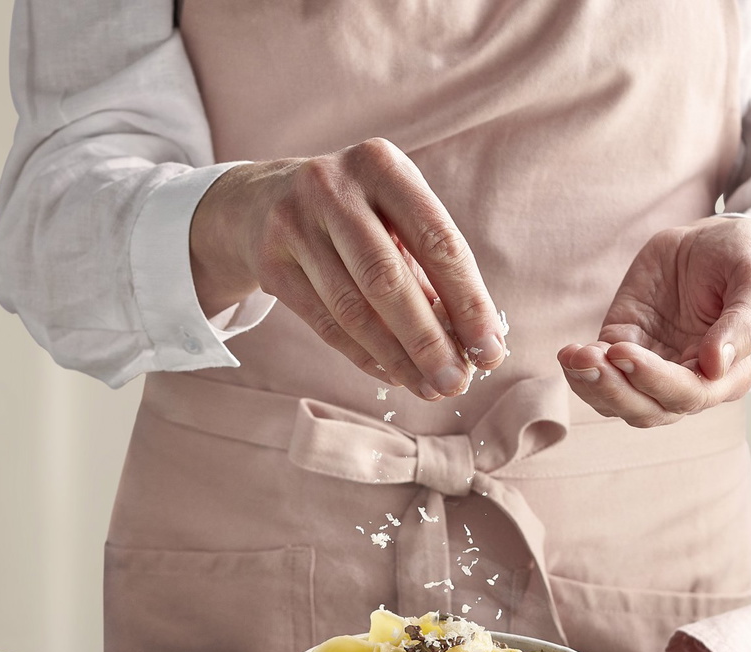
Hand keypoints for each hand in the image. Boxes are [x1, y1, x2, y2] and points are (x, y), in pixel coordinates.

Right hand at [190, 138, 506, 400]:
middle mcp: (332, 188)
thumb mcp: (393, 215)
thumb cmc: (354, 214)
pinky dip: (364, 356)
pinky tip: (393, 375)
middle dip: (429, 340)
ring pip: (352, 309)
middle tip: (457, 383)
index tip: (490, 350)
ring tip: (429, 387)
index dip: (468, 301)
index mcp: (381, 165)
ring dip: (397, 358)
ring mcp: (293, 224)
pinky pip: (325, 324)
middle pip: (388, 279)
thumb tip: (471, 343)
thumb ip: (430, 269)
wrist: (261, 202)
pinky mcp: (270, 263)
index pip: (437, 240)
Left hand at [558, 217, 750, 426]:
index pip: (688, 395)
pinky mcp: (624, 347)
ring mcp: (653, 368)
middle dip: (615, 391)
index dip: (654, 381)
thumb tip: (714, 365)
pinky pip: (600, 374)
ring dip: (592, 386)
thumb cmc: (743, 261)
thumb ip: (743, 323)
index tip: (625, 352)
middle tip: (589, 361)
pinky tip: (570, 353)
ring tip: (574, 357)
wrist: (713, 241)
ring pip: (619, 400)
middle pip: (648, 409)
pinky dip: (581, 370)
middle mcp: (689, 381)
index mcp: (727, 374)